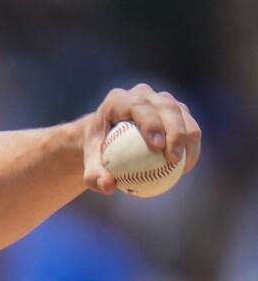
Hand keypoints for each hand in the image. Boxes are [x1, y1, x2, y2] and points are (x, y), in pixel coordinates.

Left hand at [83, 83, 201, 193]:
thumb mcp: (89, 162)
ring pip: (182, 114)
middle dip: (175, 132)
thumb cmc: (97, 149)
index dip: (151, 123)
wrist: (106, 136)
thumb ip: (93, 174)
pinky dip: (191, 144)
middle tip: (173, 160)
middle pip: (166, 108)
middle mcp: (142, 94)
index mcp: (118, 100)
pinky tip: (186, 167)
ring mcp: (161, 99)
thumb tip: (108, 186)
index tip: (157, 146)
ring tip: (183, 166)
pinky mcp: (175, 108)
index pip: (138, 106)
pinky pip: (189, 124)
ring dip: (188, 139)